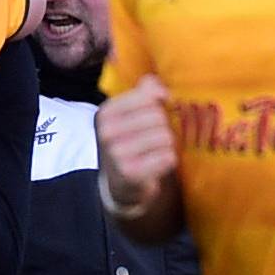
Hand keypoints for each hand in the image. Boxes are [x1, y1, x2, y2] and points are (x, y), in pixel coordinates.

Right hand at [94, 75, 177, 211]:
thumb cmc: (130, 142)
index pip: (147, 96)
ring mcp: (116, 154)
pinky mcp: (130, 174)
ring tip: (157, 151)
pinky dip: (169, 161)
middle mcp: (106, 132)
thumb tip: (161, 90)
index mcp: (105, 113)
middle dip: (165, 126)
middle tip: (158, 136)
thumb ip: (145, 92)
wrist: (119, 184)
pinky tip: (157, 164)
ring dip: (168, 145)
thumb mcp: (130, 114)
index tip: (162, 109)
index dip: (162, 101)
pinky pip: (167, 157)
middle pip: (158, 117)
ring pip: (165, 137)